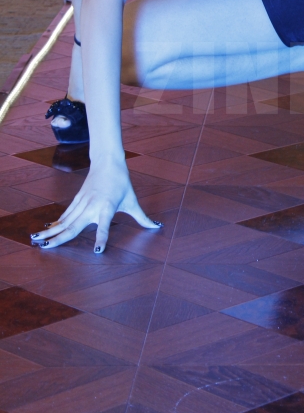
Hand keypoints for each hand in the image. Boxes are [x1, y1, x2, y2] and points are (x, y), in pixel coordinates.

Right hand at [30, 159, 161, 252]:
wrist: (108, 162)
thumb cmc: (122, 182)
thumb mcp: (132, 201)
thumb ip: (142, 217)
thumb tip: (156, 226)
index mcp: (107, 208)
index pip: (105, 226)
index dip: (102, 237)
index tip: (98, 250)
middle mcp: (92, 207)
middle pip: (73, 225)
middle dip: (58, 238)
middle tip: (45, 248)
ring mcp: (82, 203)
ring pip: (65, 220)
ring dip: (51, 231)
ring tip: (37, 240)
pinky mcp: (77, 199)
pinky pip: (66, 214)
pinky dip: (56, 223)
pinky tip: (48, 230)